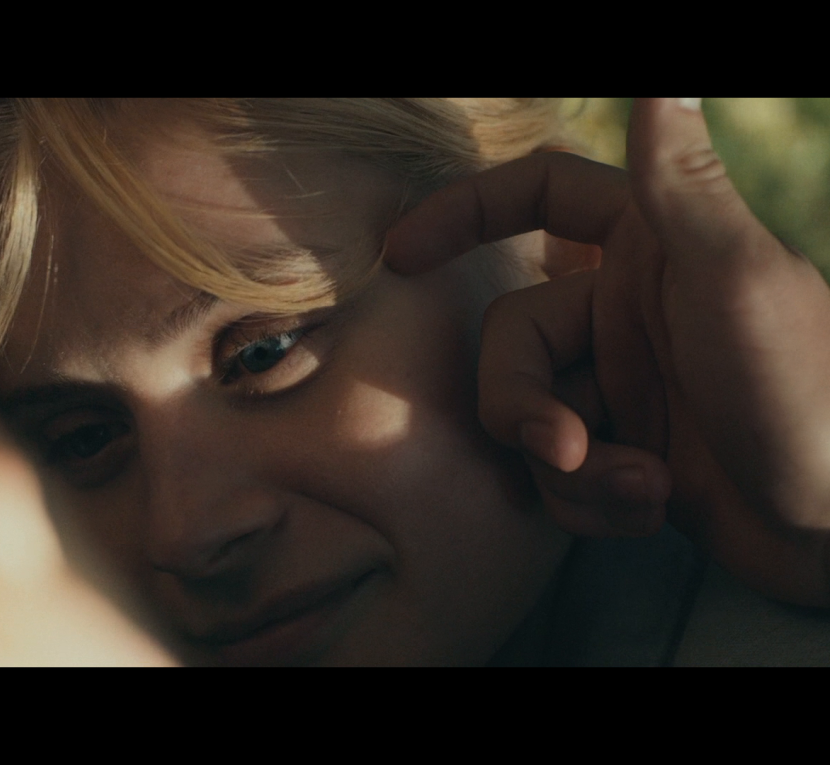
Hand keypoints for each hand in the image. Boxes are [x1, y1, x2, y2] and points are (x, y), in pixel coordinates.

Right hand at [386, 98, 829, 606]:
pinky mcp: (622, 454)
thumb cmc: (804, 393)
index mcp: (646, 251)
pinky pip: (557, 473)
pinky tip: (651, 510)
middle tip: (568, 447)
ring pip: (527, 418)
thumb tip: (661, 83)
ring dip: (571, 469)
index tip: (403, 256)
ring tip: (643, 487)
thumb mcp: (735, 280)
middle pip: (508, 341)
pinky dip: (591, 502)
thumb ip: (683, 186)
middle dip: (522, 405)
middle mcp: (622, 313)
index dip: (465, 211)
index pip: (538, 196)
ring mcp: (619, 387)